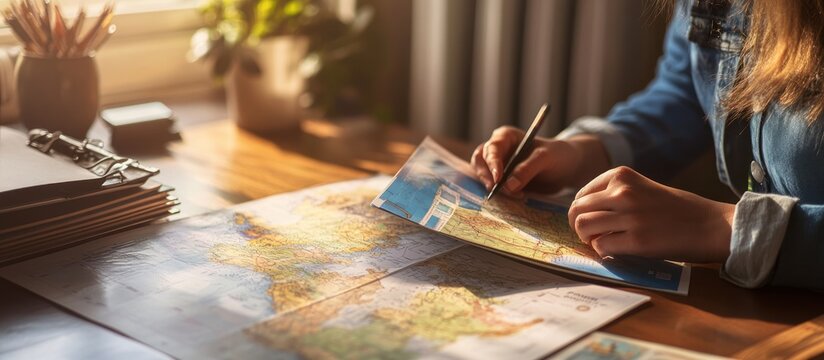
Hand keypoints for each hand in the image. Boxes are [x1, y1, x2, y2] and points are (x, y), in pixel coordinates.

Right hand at [470, 126, 601, 195]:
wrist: (566, 167)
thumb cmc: (557, 155)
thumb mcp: (546, 158)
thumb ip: (527, 169)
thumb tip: (508, 186)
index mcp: (506, 137)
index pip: (491, 148)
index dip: (492, 163)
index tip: (498, 179)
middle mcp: (498, 150)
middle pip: (481, 162)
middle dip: (487, 177)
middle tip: (496, 191)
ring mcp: (498, 166)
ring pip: (484, 176)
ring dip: (493, 187)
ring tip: (515, 196)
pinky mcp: (502, 181)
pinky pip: (494, 188)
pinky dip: (500, 195)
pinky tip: (515, 198)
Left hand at [568, 166, 734, 262]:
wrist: (711, 225)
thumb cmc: (678, 209)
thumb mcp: (642, 188)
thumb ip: (616, 195)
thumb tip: (583, 212)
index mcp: (621, 176)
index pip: (581, 195)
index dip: (582, 212)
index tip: (593, 221)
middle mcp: (622, 193)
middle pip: (577, 210)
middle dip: (578, 226)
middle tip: (591, 236)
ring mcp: (629, 216)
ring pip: (583, 227)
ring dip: (587, 239)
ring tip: (601, 242)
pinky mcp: (637, 241)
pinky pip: (602, 246)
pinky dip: (604, 251)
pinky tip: (618, 249)